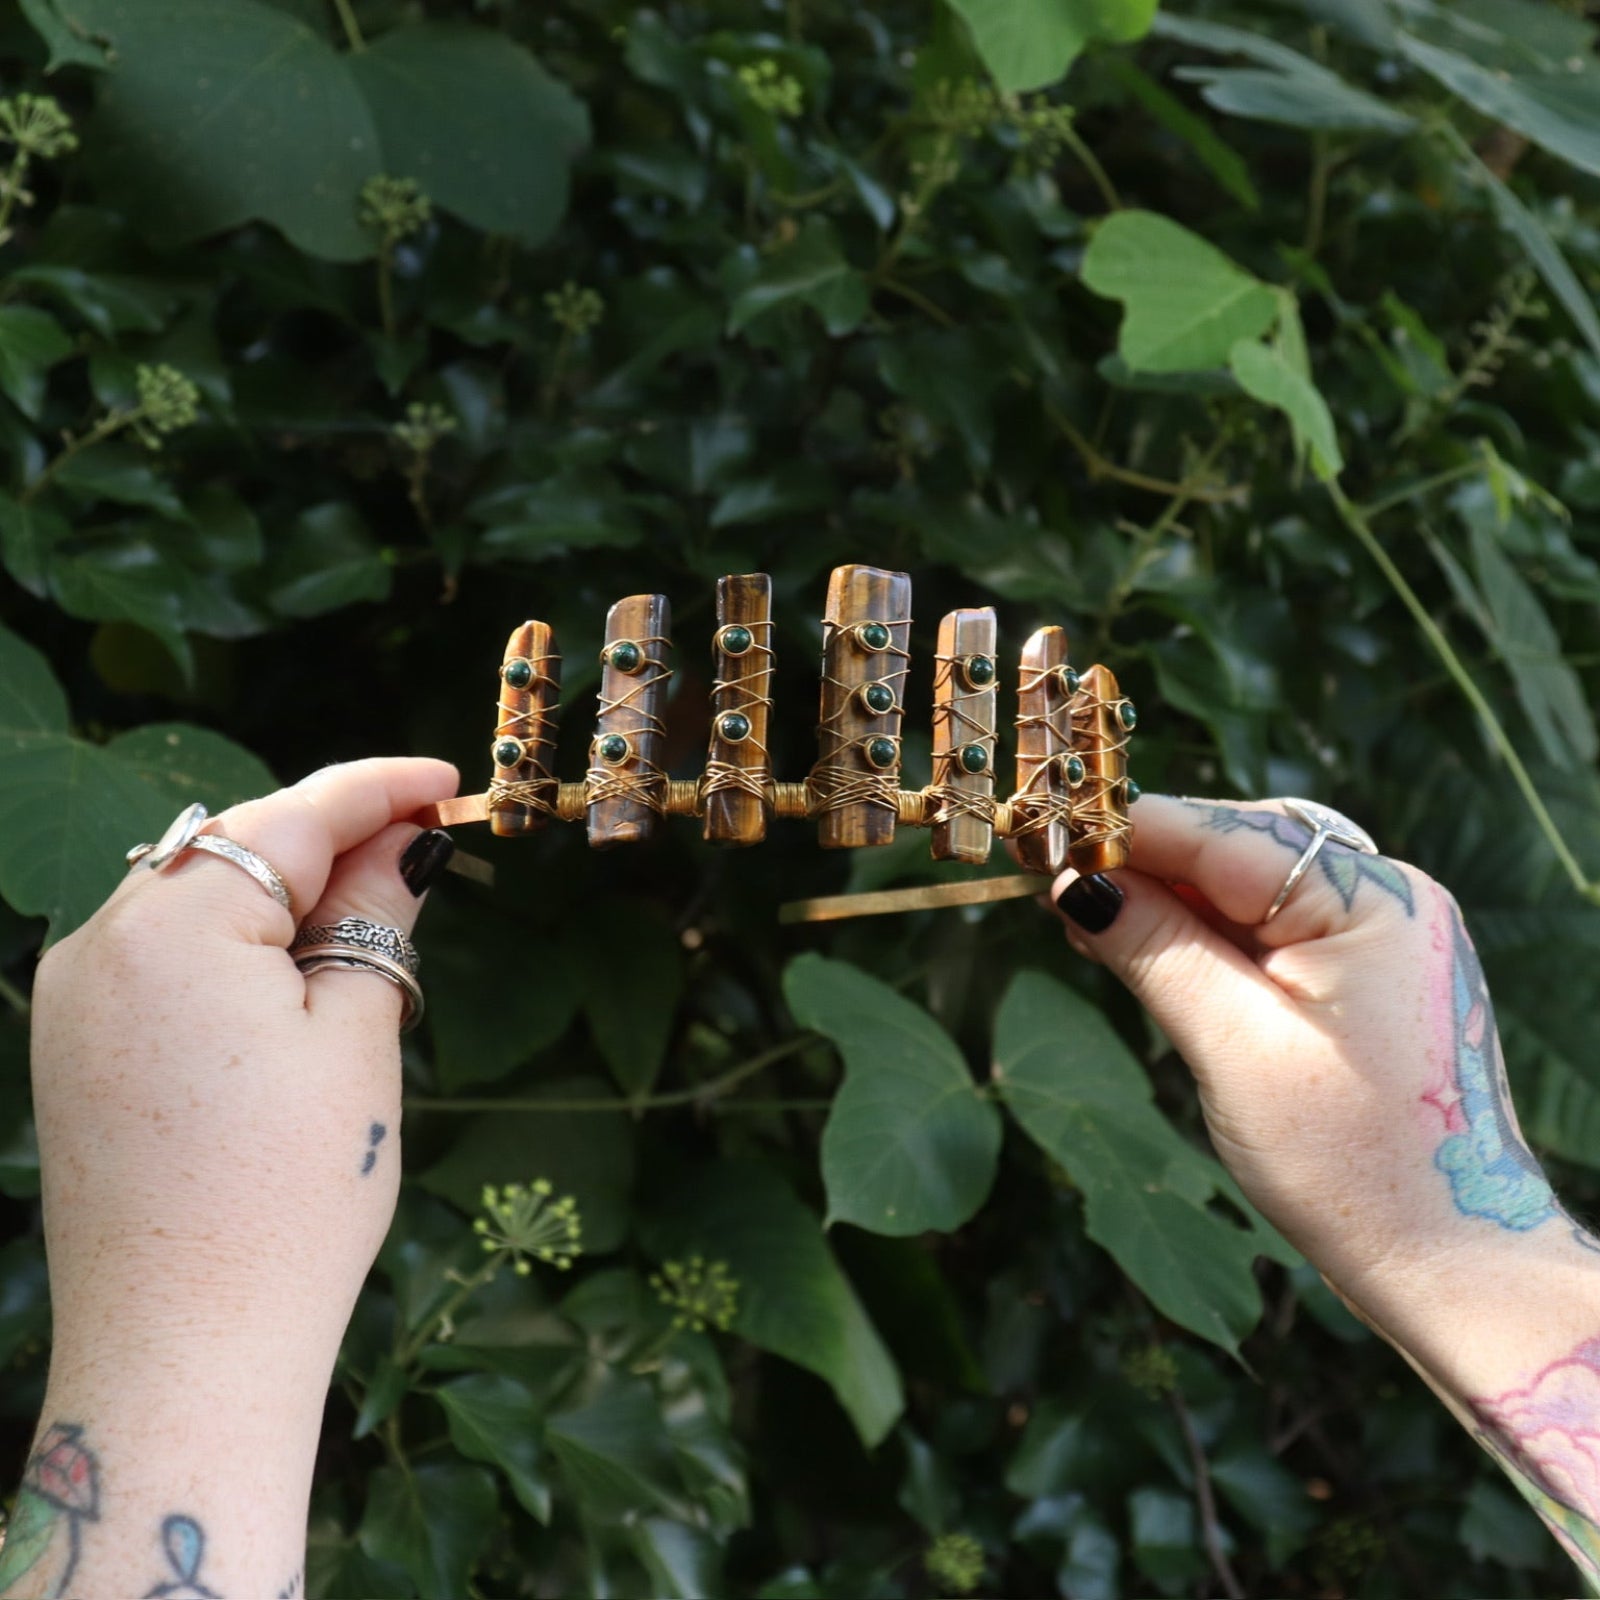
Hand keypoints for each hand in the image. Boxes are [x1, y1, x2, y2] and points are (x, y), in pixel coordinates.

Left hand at [32, 757, 457, 1376]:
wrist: (185, 1349)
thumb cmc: (292, 1195)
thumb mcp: (357, 1036)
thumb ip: (373, 917)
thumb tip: (399, 846)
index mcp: (172, 926)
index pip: (293, 816)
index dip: (380, 788)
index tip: (446, 781)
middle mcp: (98, 942)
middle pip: (236, 850)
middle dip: (331, 842)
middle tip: (424, 854)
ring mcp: (72, 998)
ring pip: (196, 898)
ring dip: (282, 896)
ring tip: (370, 929)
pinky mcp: (70, 1047)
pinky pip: (161, 954)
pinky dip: (232, 945)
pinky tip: (293, 979)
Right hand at [1046, 794, 1576, 1320]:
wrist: (1447, 1258)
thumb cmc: (1350, 1161)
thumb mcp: (1235, 1047)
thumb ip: (1158, 950)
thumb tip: (1078, 885)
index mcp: (1372, 900)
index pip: (1225, 837)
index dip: (1130, 833)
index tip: (1050, 835)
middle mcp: (1386, 898)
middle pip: (1236, 850)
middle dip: (1146, 866)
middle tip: (1056, 886)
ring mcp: (1381, 934)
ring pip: (1247, 888)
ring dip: (1170, 902)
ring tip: (1091, 923)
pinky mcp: (1367, 972)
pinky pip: (1270, 927)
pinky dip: (1206, 936)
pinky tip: (1150, 950)